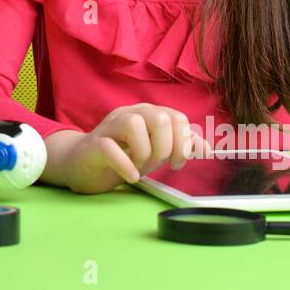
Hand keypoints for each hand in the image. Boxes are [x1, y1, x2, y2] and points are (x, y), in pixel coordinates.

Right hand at [56, 104, 214, 194]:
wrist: (83, 164)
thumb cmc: (122, 156)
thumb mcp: (155, 151)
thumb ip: (179, 146)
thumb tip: (206, 149)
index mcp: (147, 113)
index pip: (177, 117)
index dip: (184, 142)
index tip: (178, 163)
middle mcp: (129, 114)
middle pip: (160, 119)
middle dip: (166, 148)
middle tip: (159, 165)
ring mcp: (110, 127)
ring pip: (135, 125)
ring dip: (144, 153)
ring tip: (140, 166)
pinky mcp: (95, 144)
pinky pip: (111, 148)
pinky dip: (126, 165)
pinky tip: (131, 176)